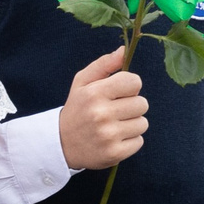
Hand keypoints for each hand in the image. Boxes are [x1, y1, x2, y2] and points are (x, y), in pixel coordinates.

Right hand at [59, 49, 147, 169]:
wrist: (61, 144)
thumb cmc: (77, 109)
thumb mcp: (82, 83)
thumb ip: (104, 65)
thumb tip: (123, 51)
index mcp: (95, 93)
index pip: (134, 82)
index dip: (129, 87)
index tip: (118, 93)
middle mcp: (102, 114)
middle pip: (142, 103)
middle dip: (131, 106)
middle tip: (115, 111)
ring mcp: (109, 135)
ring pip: (143, 123)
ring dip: (132, 124)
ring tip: (114, 125)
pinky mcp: (115, 153)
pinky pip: (139, 141)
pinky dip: (130, 140)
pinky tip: (114, 139)